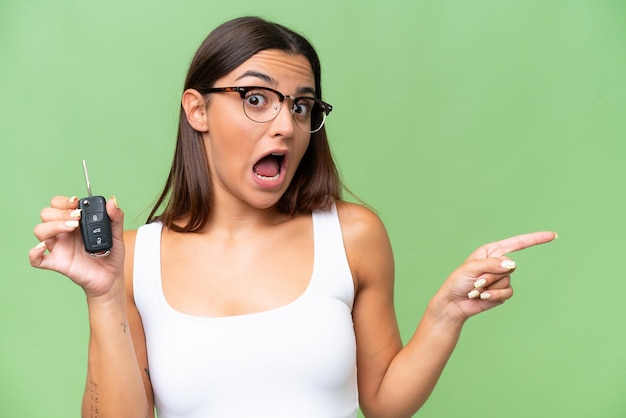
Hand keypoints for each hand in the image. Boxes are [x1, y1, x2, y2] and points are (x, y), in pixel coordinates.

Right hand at [29, 195, 125, 298]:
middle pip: (47, 214)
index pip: (58, 204)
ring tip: (72, 227)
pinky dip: (34, 252)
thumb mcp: (117, 234)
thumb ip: (116, 217)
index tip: (76, 203)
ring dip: (53, 225)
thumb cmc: (111, 255)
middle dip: (61, 212)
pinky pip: (36, 259)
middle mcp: (64, 232)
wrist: (111, 278)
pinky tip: (43, 247)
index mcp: (75, 222)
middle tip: (77, 218)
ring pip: (40, 230)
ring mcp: (59, 247)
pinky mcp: (57, 263)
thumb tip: (112, 201)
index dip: (63, 201)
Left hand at [436, 231, 556, 321]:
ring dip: (489, 287)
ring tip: (476, 290)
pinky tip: (482, 297)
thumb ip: (492, 264)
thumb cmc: (458, 281)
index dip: (535, 239)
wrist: (454, 302)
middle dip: (490, 276)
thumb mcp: (472, 268)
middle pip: (508, 267)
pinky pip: (507, 293)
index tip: (552, 235)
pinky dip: (494, 295)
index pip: (517, 243)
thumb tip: (513, 264)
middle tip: (475, 282)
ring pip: (507, 281)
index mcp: (491, 251)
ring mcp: (501, 278)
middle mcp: (498, 263)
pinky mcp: (502, 292)